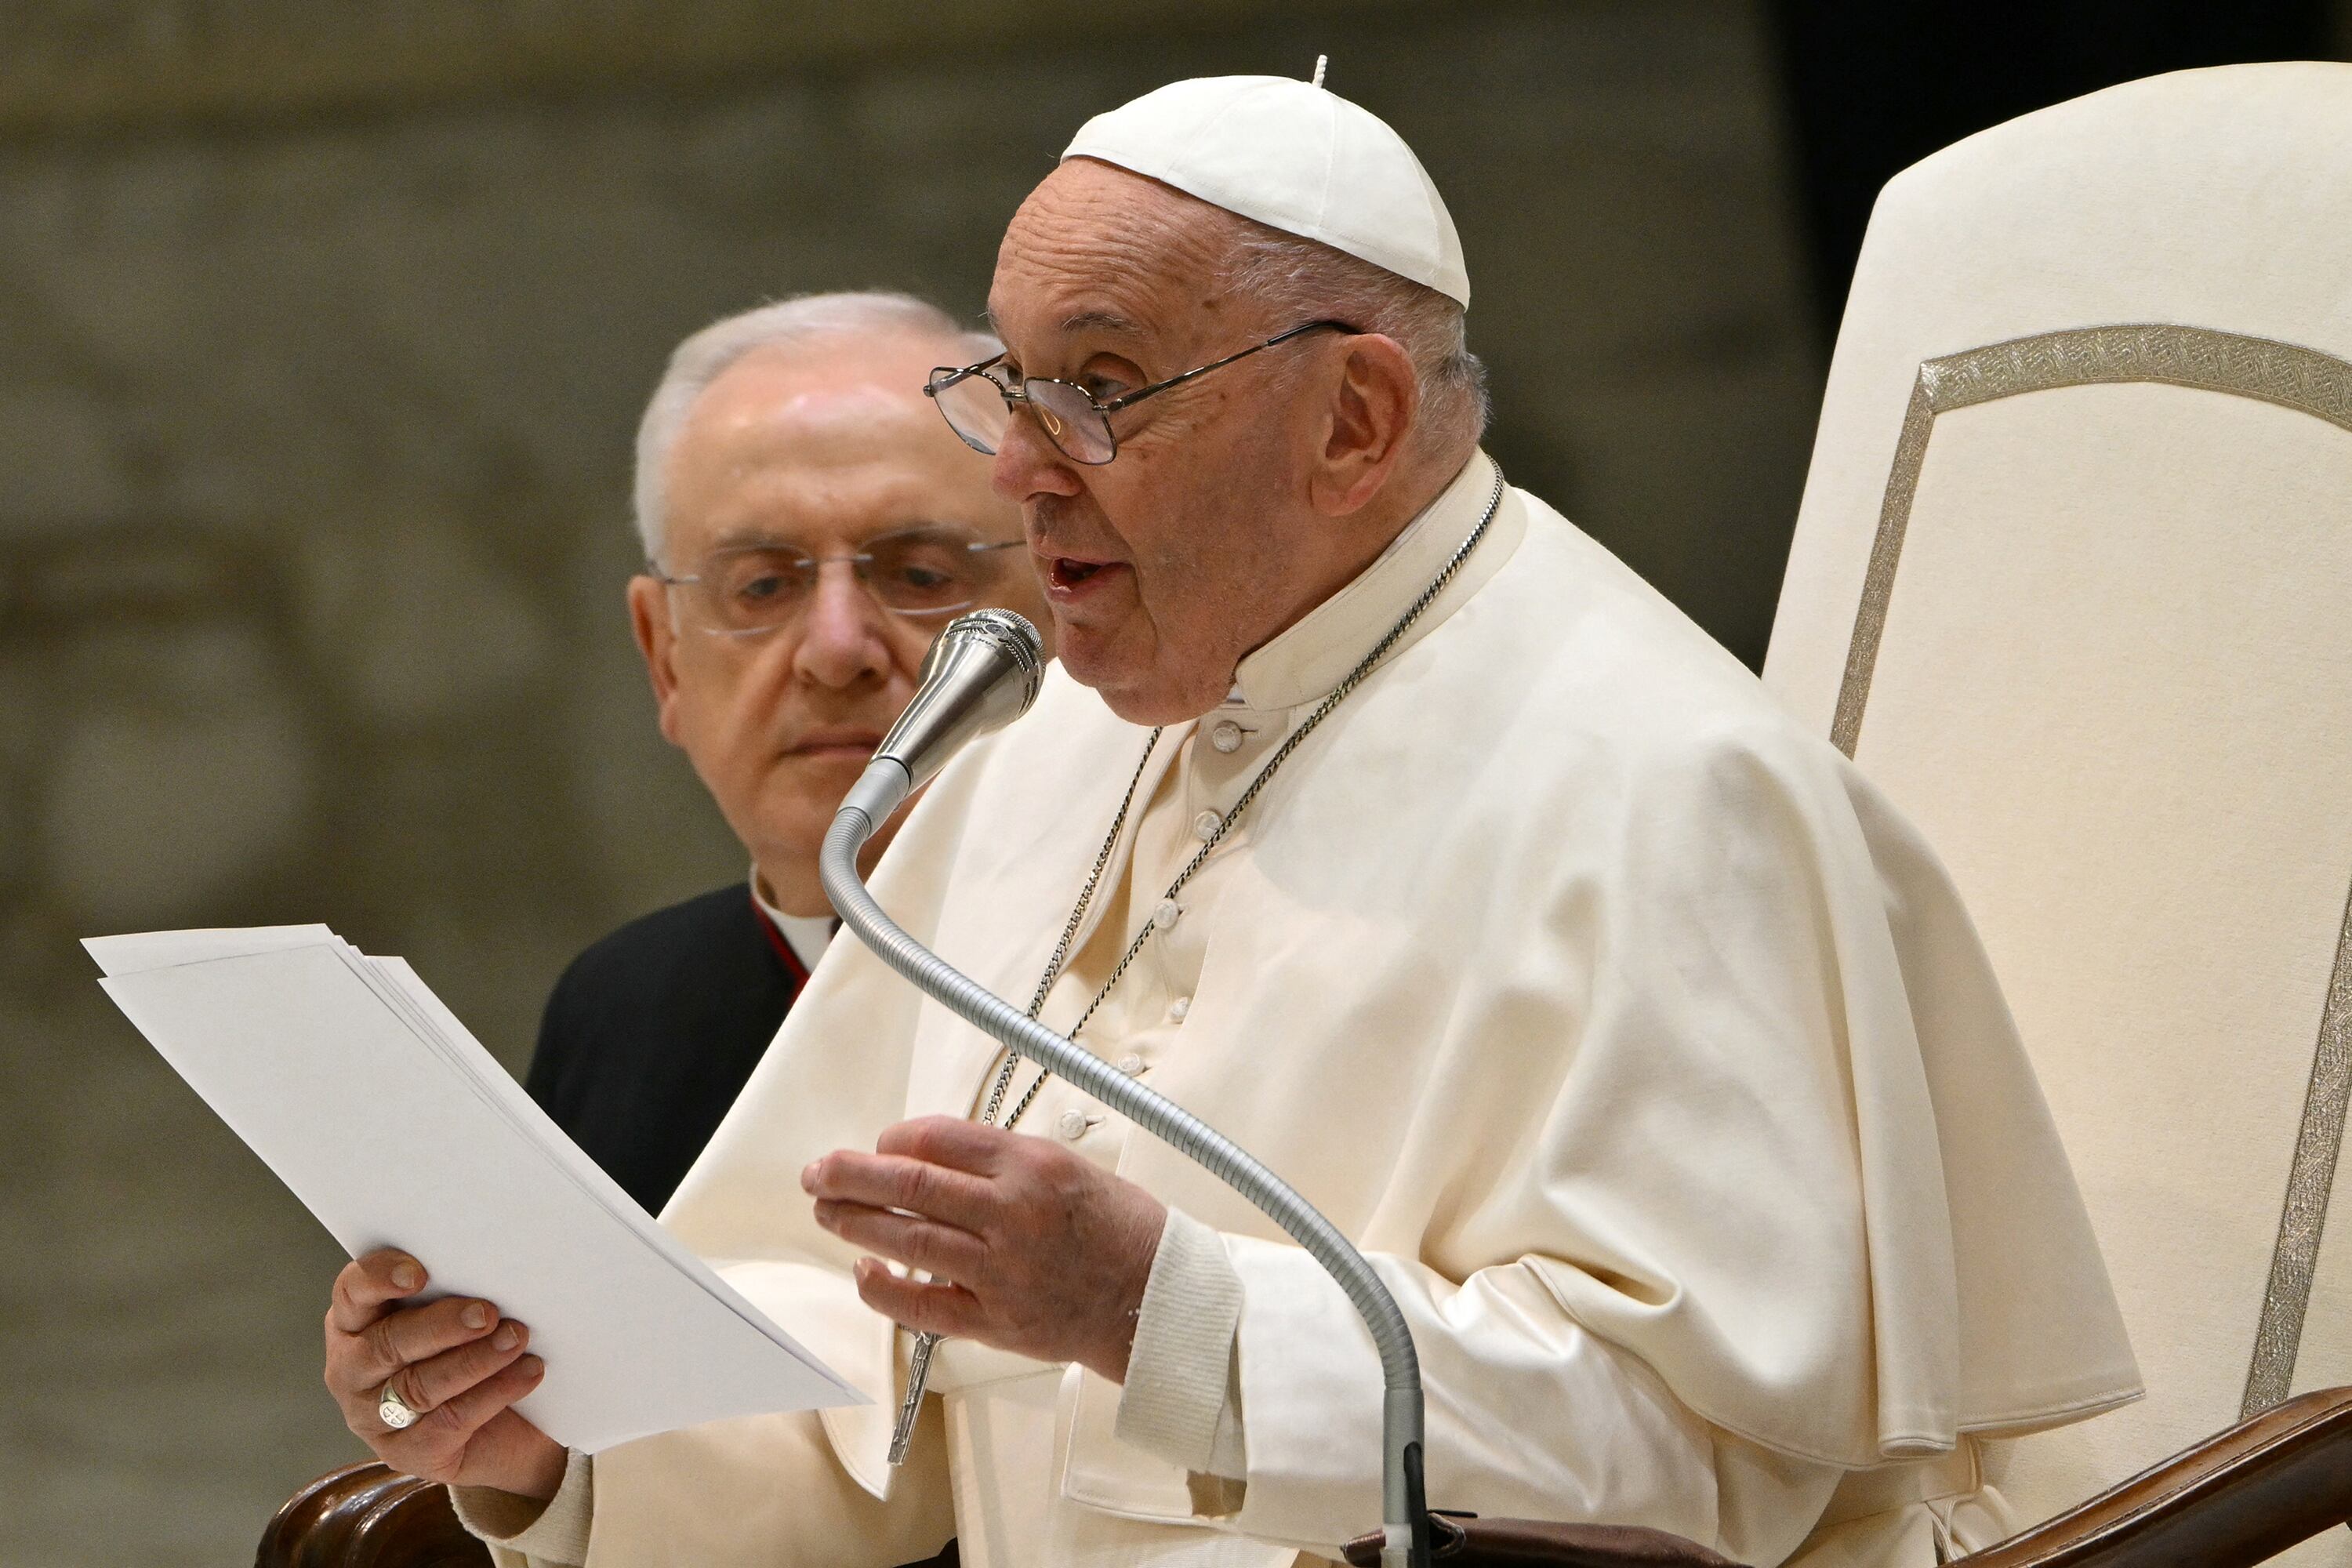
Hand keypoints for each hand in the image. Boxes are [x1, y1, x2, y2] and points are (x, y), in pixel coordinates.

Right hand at [323, 1249, 565, 1498]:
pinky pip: (448, 1422)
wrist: (509, 1424)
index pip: (353, 1292)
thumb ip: (455, 1291)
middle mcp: (353, 1370)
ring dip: (475, 1360)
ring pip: (419, 1386)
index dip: (379, 1278)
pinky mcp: (406, 1454)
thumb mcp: (457, 1314)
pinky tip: (527, 1372)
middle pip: (387, 1343)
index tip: (419, 1274)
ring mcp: (373, 1418)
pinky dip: (493, 1393)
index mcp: (356, 1322)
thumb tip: (490, 1269)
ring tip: (517, 1338)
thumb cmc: (473, 1348)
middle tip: (487, 1313)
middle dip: (441, 1326)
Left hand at [804, 1116, 1167, 1380]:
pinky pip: (921, 1305)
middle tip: (818, 1171)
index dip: (895, 1139)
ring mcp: (1000, 1271)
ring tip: (827, 1211)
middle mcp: (1012, 1214)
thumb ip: (1002, 1161)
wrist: (1155, 1298)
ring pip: (906, 1240)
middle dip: (851, 1175)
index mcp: (1032, 1165)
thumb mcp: (1069, 1165)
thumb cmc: (1119, 1228)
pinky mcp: (994, 1321)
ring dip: (856, 1223)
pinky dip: (883, 1290)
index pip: (939, 1138)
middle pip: (910, 1184)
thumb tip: (929, 1156)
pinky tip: (863, 1273)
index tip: (878, 1144)